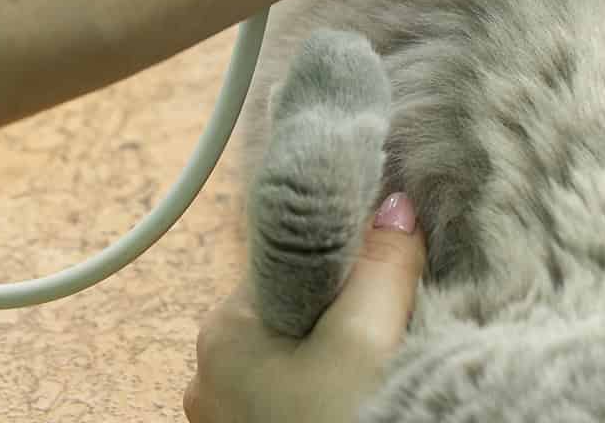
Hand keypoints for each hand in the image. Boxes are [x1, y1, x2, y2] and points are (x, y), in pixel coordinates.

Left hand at [185, 194, 426, 422]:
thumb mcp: (366, 339)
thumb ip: (380, 264)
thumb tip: (393, 203)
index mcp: (224, 328)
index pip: (289, 266)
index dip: (342, 263)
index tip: (386, 263)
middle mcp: (211, 369)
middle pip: (292, 312)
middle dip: (338, 314)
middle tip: (390, 324)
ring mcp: (227, 413)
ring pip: (291, 360)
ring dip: (331, 359)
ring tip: (375, 368)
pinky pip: (288, 397)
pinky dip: (320, 392)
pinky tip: (353, 397)